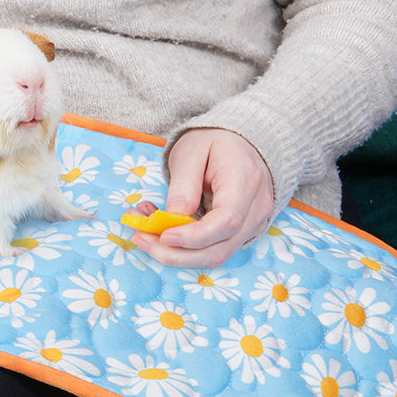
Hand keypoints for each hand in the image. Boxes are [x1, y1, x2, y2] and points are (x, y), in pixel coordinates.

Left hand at [131, 128, 273, 267]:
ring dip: (175, 252)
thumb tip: (172, 220)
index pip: (226, 221)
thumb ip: (183, 186)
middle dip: (175, 254)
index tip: (162, 235)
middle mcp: (256, 208)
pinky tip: (160, 228)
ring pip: (215, 256)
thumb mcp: (190, 152)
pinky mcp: (242, 231)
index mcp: (245, 181)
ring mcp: (253, 223)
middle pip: (219, 250)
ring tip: (144, 230)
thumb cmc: (213, 141)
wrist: (239, 140)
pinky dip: (183, 246)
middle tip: (140, 238)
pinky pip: (212, 247)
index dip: (193, 236)